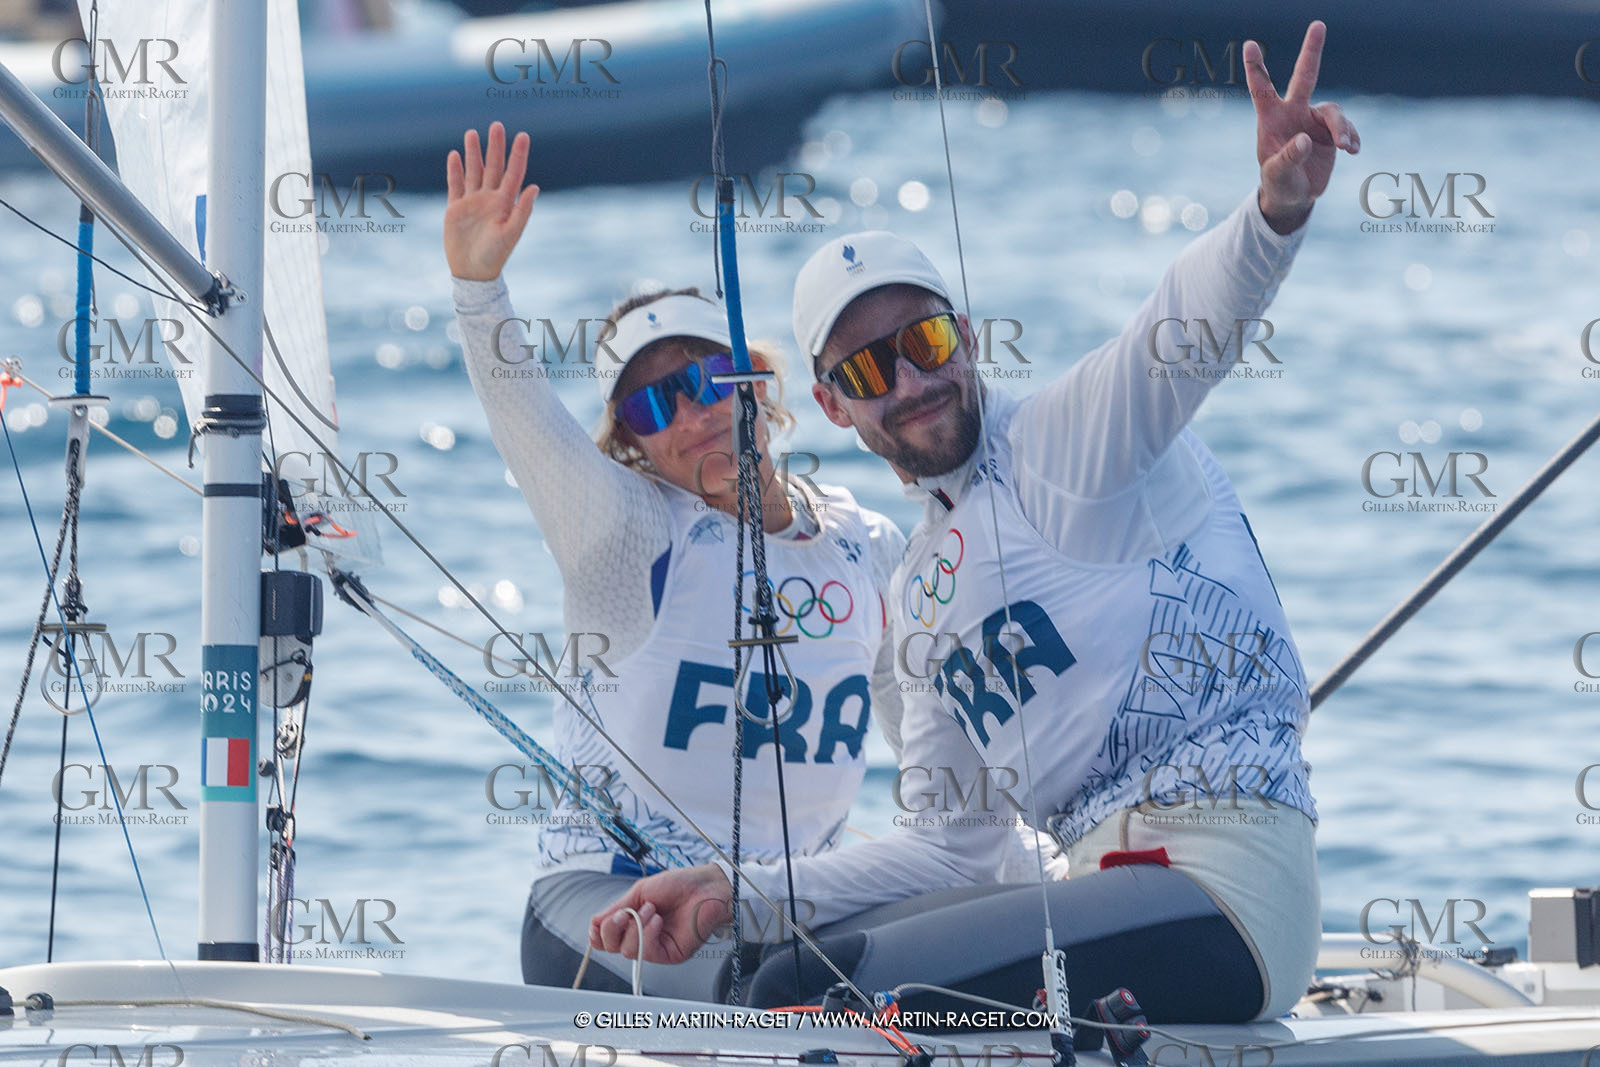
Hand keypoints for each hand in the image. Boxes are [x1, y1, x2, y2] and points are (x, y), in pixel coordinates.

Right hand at [444, 121, 538, 281]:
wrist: (472, 271)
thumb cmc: (495, 255)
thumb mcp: (511, 233)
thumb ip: (522, 210)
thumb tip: (535, 186)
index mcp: (505, 203)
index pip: (513, 173)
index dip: (518, 155)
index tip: (523, 135)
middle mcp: (490, 199)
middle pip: (493, 167)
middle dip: (495, 147)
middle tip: (497, 125)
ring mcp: (473, 202)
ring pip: (473, 172)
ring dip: (473, 153)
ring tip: (472, 133)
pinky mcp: (456, 208)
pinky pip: (455, 185)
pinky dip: (455, 170)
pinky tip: (455, 155)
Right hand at [589, 864, 732, 964]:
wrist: (706, 887)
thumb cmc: (680, 885)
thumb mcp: (641, 892)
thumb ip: (617, 908)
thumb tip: (594, 922)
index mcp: (633, 921)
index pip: (606, 937)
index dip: (597, 933)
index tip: (599, 921)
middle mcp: (642, 936)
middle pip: (611, 947)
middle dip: (611, 929)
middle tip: (623, 913)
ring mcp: (655, 947)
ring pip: (627, 951)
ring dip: (635, 927)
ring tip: (651, 909)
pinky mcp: (669, 954)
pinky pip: (647, 952)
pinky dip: (647, 934)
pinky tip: (657, 920)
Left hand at [1243, 21, 1359, 234]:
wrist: (1295, 197)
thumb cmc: (1278, 184)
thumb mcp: (1277, 176)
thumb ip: (1287, 159)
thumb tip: (1305, 139)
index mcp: (1272, 120)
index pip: (1262, 89)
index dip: (1255, 67)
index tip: (1248, 44)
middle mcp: (1294, 113)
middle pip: (1304, 76)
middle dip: (1310, 51)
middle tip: (1318, 24)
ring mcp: (1314, 120)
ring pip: (1334, 111)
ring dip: (1342, 127)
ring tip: (1346, 146)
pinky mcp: (1332, 132)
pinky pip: (1347, 128)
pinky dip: (1352, 137)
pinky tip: (1353, 150)